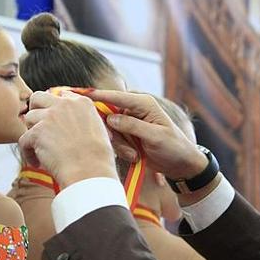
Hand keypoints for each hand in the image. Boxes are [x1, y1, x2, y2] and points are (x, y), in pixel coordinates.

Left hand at [18, 91, 117, 188]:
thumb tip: (70, 123)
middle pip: (38, 97)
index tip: (54, 121)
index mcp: (82, 102)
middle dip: (35, 109)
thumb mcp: (97, 129)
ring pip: (29, 118)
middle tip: (38, 127)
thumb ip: (82, 119)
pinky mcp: (37, 132)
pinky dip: (28, 153)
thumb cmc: (97, 158)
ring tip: (40, 150)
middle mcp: (65, 105)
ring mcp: (50, 117)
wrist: (90, 171)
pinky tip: (37, 163)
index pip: (61, 96)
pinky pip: (23, 139)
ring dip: (32, 133)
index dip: (55, 108)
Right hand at [83, 90, 207, 179]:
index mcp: (143, 103)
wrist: (181, 164)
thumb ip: (132, 126)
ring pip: (109, 131)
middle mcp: (134, 110)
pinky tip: (134, 156)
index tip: (79, 95)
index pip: (115, 97)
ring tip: (134, 155)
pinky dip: (121, 150)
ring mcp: (129, 123)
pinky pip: (114, 140)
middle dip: (111, 133)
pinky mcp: (127, 136)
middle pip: (107, 115)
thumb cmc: (174, 147)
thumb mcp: (155, 136)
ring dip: (119, 145)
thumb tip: (110, 119)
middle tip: (121, 146)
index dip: (97, 96)